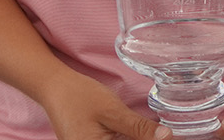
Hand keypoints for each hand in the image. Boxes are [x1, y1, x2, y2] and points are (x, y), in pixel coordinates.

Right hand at [39, 72, 170, 139]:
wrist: (55, 88)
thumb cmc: (80, 97)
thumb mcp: (113, 111)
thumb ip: (139, 128)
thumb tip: (168, 137)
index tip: (168, 136)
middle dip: (145, 138)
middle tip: (163, 132)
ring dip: (137, 137)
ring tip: (154, 131)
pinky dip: (128, 136)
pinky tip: (137, 131)